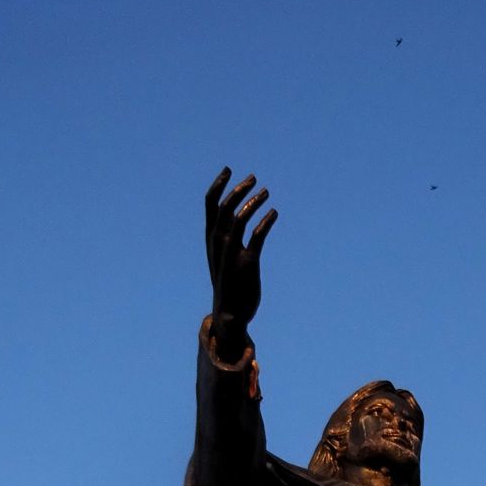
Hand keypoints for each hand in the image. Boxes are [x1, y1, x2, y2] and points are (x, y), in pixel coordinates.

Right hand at [205, 167, 277, 361]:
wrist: (231, 315)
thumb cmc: (228, 285)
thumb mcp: (221, 259)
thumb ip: (224, 240)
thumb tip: (230, 223)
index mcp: (211, 241)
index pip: (210, 206)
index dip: (218, 185)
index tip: (228, 170)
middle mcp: (219, 244)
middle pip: (225, 207)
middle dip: (238, 189)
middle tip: (254, 179)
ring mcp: (232, 253)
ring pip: (239, 218)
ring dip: (254, 201)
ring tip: (267, 192)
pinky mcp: (248, 263)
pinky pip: (257, 236)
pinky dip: (266, 222)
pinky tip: (275, 214)